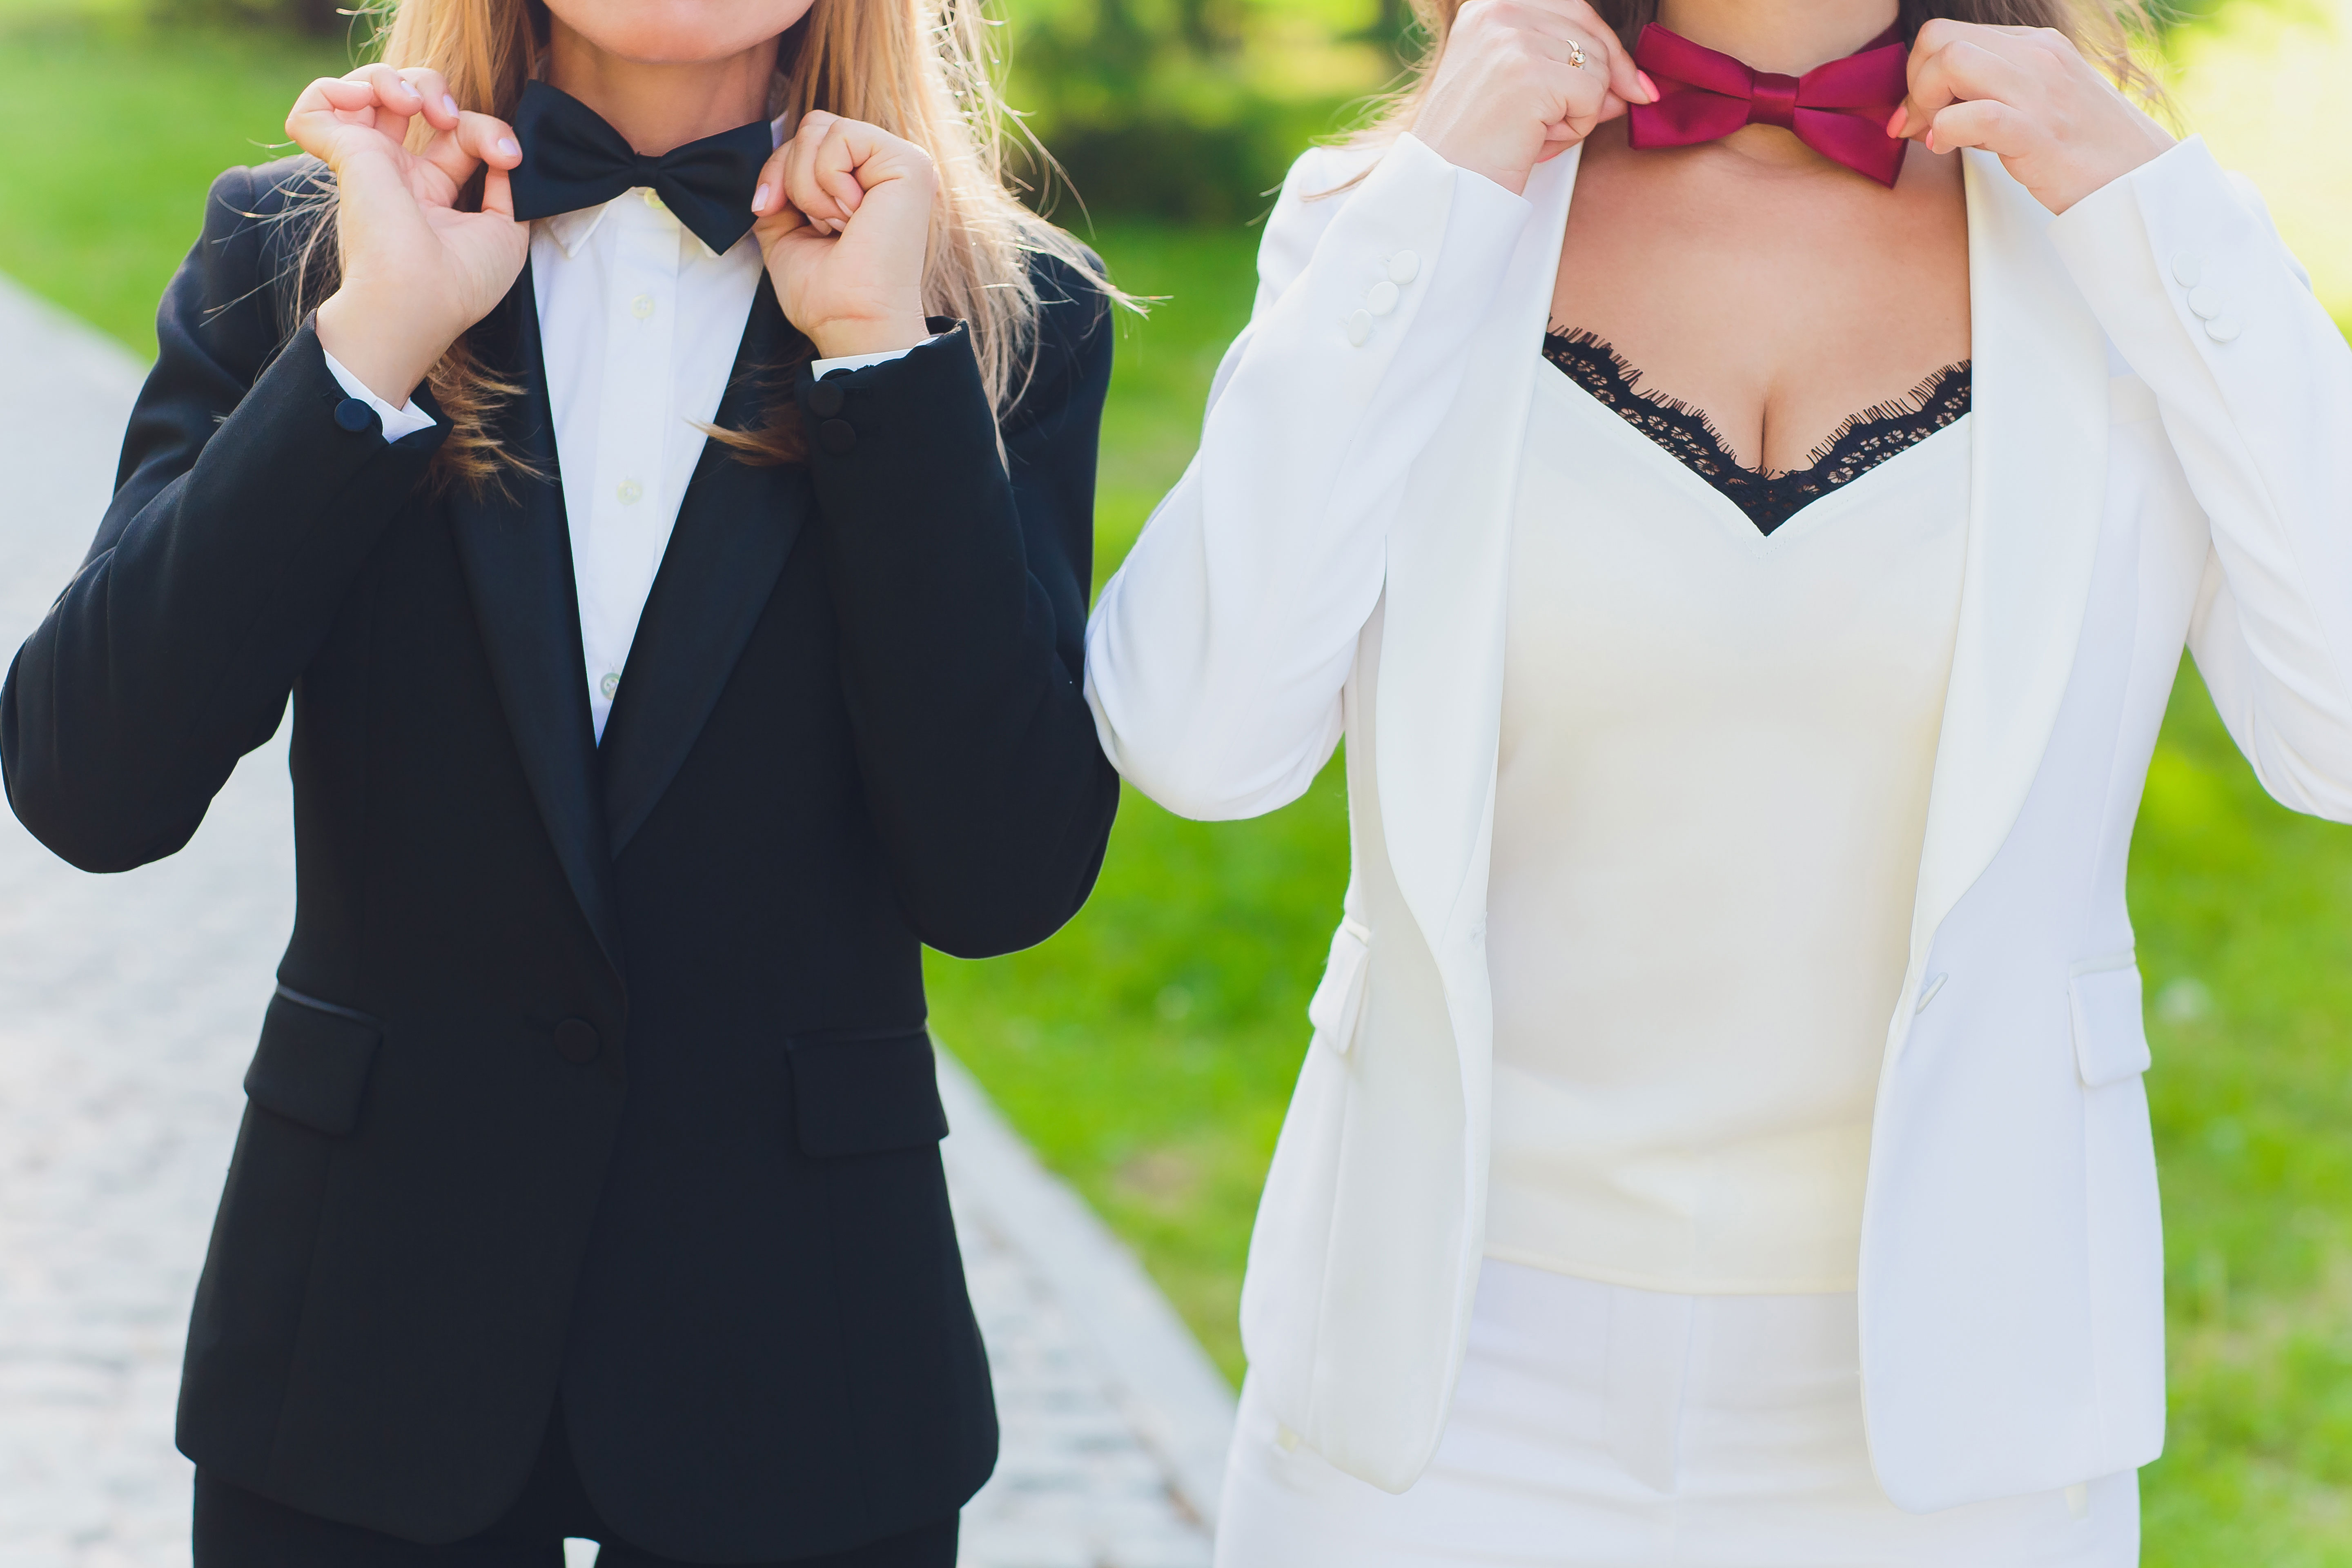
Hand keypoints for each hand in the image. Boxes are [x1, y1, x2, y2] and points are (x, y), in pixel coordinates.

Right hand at [287, 65, 528, 405]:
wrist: (417, 300)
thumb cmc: (458, 283)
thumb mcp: (506, 233)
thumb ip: (509, 189)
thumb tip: (511, 154)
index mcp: (432, 192)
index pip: (457, 134)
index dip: (487, 130)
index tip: (509, 157)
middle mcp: (396, 175)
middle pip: (407, 99)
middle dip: (434, 87)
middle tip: (449, 118)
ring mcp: (367, 163)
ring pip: (364, 89)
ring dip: (395, 78)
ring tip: (414, 104)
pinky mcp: (343, 154)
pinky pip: (316, 102)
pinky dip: (338, 87)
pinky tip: (367, 101)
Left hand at [750, 111, 936, 359]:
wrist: (850, 321)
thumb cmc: (825, 292)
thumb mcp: (783, 230)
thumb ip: (779, 188)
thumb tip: (770, 169)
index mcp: (863, 179)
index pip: (807, 138)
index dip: (776, 171)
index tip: (769, 210)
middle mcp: (885, 167)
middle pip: (811, 125)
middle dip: (790, 176)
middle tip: (818, 226)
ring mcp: (902, 161)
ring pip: (821, 127)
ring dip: (810, 185)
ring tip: (839, 225)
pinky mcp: (910, 164)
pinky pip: (841, 136)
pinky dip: (829, 180)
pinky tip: (854, 216)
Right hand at [1415, 0, 1654, 194]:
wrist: (1444, 189)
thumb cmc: (1474, 147)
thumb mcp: (1519, 90)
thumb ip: (1570, 71)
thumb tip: (1633, 85)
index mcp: (1487, 7)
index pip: (1574, 10)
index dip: (1607, 50)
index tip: (1632, 86)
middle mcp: (1497, 12)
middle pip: (1592, 36)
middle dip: (1594, 88)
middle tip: (1556, 127)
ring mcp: (1510, 40)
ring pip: (1597, 67)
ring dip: (1579, 112)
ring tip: (1534, 134)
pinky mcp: (1528, 74)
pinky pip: (1591, 96)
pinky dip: (1575, 129)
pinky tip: (1537, 141)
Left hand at [1891, 21, 2173, 213]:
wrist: (2139, 179)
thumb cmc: (2082, 149)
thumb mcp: (2036, 104)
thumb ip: (1990, 95)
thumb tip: (1929, 110)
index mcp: (2035, 45)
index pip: (1951, 35)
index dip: (1919, 74)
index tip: (1919, 115)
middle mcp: (2037, 56)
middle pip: (1940, 39)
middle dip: (1914, 83)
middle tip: (1920, 125)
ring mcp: (2039, 90)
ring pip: (1951, 62)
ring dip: (1925, 102)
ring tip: (1935, 136)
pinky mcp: (2038, 132)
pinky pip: (1975, 115)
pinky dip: (1946, 132)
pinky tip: (1945, 149)